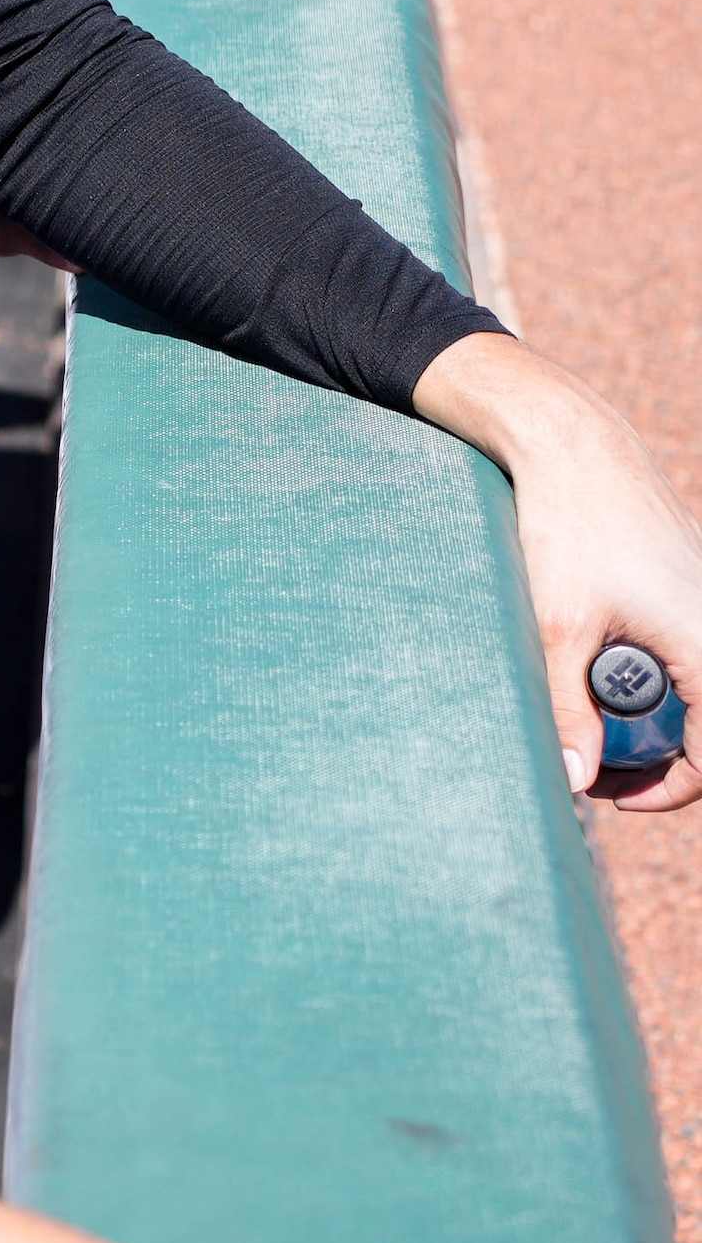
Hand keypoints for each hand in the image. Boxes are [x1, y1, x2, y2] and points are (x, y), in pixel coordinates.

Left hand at [416, 334, 701, 815]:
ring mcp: (701, 604)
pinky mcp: (682, 588)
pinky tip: (593, 675)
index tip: (616, 795)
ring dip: (646, 716)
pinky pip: (680, 652)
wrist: (572, 447)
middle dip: (656, 755)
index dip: (673, 787)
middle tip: (593, 768)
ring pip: (692, 689)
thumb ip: (567, 707)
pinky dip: (644, 675)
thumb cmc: (568, 527)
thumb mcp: (557, 625)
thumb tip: (577, 779)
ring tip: (585, 724)